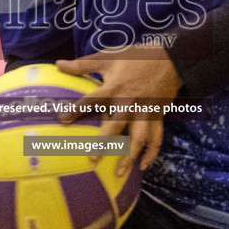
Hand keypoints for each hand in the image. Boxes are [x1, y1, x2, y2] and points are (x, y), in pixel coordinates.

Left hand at [57, 43, 180, 177]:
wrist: (170, 58)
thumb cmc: (136, 57)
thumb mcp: (108, 56)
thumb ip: (82, 64)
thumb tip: (58, 63)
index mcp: (115, 87)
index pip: (92, 100)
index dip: (77, 109)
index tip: (62, 120)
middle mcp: (129, 102)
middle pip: (116, 126)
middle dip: (105, 143)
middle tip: (92, 160)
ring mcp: (145, 111)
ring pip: (139, 137)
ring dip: (129, 156)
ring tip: (120, 173)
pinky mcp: (157, 116)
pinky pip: (156, 137)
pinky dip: (152, 152)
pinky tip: (143, 166)